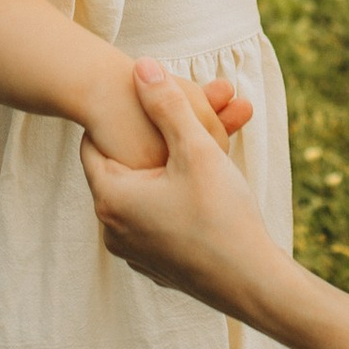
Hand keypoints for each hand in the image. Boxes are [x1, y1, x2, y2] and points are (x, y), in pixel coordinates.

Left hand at [83, 62, 297, 322]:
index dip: (120, 120)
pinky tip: (203, 195)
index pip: (94, 144)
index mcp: (111, 199)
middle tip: (178, 124)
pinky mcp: (157, 268)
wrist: (254, 284)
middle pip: (120, 171)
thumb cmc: (223, 215)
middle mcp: (112, 230)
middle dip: (149, 144)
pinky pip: (155, 224)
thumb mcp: (196, 150)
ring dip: (163, 175)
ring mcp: (133, 254)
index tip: (146, 106)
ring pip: (140, 198)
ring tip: (195, 155)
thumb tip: (142, 64)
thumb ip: (167, 105)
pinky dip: (171, 204)